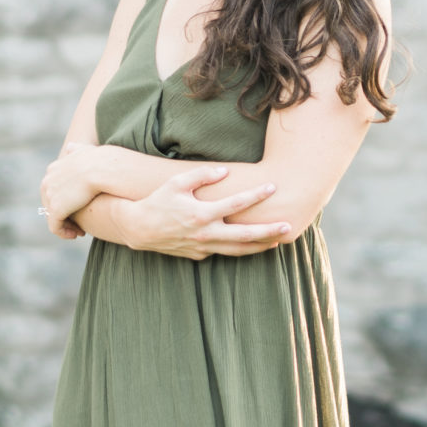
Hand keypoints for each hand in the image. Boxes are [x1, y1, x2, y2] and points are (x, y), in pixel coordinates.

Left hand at [41, 143, 108, 237]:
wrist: (101, 169)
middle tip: (80, 224)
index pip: (54, 190)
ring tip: (80, 231)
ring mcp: (49, 196)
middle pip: (51, 204)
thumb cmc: (100, 160)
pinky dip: (64, 233)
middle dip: (65, 215)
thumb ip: (77, 150)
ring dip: (66, 226)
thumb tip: (70, 147)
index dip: (66, 200)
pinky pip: (55, 227)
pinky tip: (78, 234)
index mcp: (53, 170)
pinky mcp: (55, 209)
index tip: (80, 207)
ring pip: (53, 217)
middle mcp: (47, 182)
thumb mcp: (85, 150)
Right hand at [128, 163, 290, 259]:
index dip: (256, 195)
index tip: (273, 187)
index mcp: (201, 214)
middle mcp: (205, 234)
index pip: (236, 204)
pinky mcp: (199, 256)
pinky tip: (253, 245)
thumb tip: (226, 171)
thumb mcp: (176, 183)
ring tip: (278, 240)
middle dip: (268, 231)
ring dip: (259, 246)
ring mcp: (203, 248)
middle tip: (288, 226)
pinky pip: (223, 253)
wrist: (139, 229)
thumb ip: (202, 175)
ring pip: (237, 250)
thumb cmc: (158, 201)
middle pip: (245, 236)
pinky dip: (239, 250)